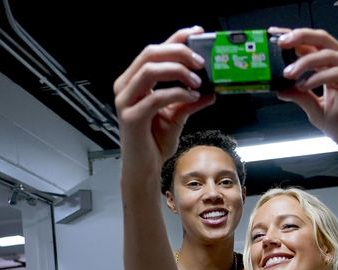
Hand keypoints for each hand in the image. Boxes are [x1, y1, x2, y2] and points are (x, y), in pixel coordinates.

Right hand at [113, 27, 215, 174]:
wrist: (144, 168)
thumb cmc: (155, 142)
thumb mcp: (177, 116)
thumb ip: (190, 100)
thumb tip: (212, 90)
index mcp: (134, 80)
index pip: (155, 50)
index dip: (177, 38)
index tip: (198, 33)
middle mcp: (125, 86)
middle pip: (151, 53)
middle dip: (179, 53)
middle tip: (201, 62)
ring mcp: (126, 101)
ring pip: (150, 70)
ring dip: (178, 71)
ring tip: (197, 82)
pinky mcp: (131, 117)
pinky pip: (156, 97)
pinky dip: (177, 94)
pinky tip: (192, 97)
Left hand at [273, 27, 337, 152]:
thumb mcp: (316, 110)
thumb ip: (300, 97)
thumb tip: (279, 89)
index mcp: (333, 67)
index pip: (312, 45)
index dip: (294, 36)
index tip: (273, 34)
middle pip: (322, 39)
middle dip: (299, 37)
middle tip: (280, 42)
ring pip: (328, 54)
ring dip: (305, 62)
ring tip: (288, 73)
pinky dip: (319, 77)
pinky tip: (304, 86)